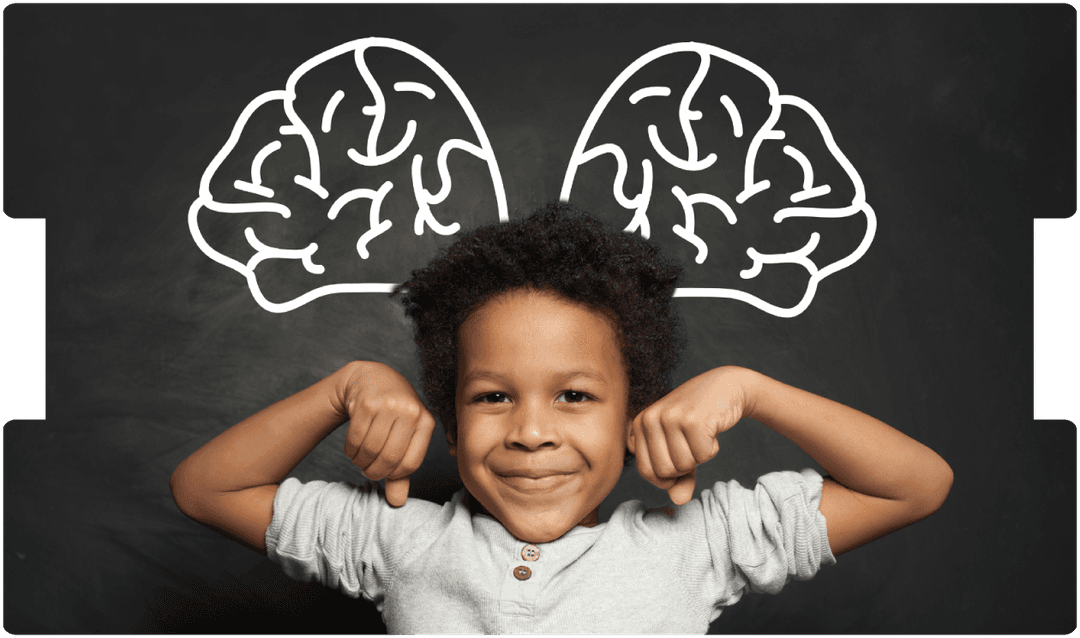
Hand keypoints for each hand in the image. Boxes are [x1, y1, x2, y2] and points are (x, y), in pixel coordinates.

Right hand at [339, 362, 435, 506]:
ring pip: (370, 449)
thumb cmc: (392, 413)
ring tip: (360, 458)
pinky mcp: (366, 403)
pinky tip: (352, 448)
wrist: (371, 378)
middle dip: (374, 472)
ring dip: (360, 462)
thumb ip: (401, 471)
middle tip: (367, 470)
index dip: (394, 475)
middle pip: (389, 458)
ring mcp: (389, 405)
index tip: (384, 474)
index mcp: (426, 421)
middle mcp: (411, 411)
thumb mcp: (403, 437)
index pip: (411, 463)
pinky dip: (350, 450)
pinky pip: (355, 439)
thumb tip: (397, 503)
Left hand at [629, 366, 749, 504]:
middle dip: (685, 467)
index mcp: (639, 424)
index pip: (647, 471)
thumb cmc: (697, 420)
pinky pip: (703, 456)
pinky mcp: (692, 419)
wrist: (724, 387)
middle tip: (692, 444)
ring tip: (701, 434)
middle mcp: (649, 419)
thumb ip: (678, 477)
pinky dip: (712, 448)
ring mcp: (670, 417)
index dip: (668, 475)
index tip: (680, 458)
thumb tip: (678, 500)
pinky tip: (711, 429)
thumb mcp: (680, 447)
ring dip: (699, 456)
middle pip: (665, 471)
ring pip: (684, 465)